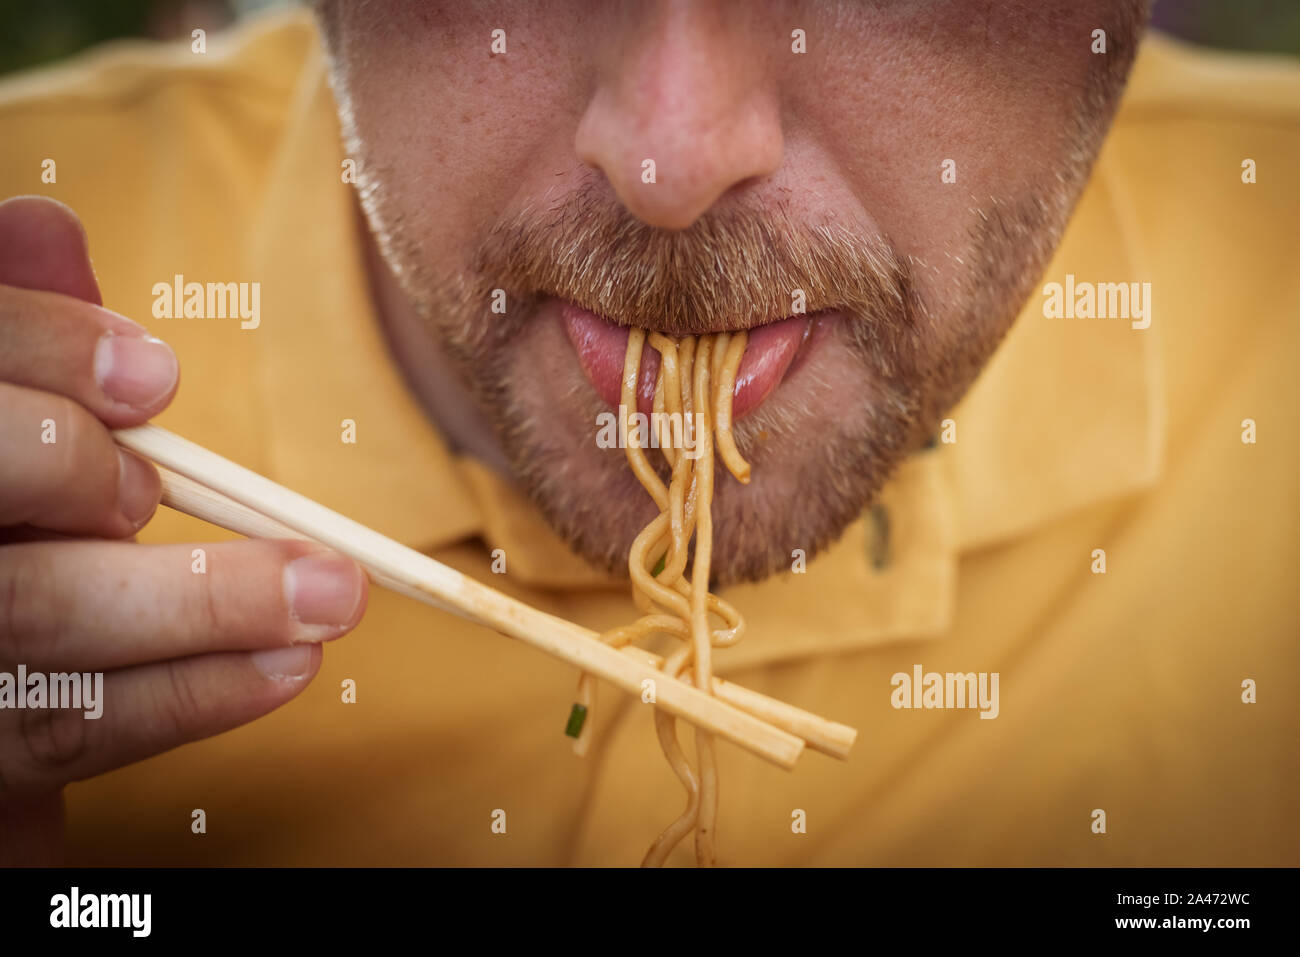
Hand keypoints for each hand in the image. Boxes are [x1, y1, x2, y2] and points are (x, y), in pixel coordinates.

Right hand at [0, 196, 367, 862]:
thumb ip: (24, 337)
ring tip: (330, 591)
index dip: (38, 352)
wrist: (1, 671)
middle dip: (79, 470)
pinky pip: (78, 732)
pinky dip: (194, 694)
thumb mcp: (10, 414)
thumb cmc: (15, 514)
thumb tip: (47, 226)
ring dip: (200, 603)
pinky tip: (288, 666)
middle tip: (180, 477)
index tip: (155, 374)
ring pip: (37, 621)